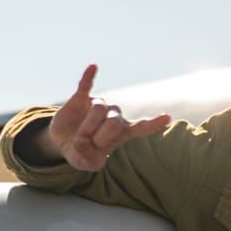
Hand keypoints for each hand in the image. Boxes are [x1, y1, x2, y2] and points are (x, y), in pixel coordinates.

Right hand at [47, 65, 171, 170]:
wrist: (63, 141)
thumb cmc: (82, 152)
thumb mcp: (85, 163)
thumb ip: (88, 161)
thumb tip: (82, 144)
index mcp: (123, 132)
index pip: (142, 127)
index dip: (154, 124)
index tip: (167, 117)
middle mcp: (115, 115)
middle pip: (114, 123)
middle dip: (97, 137)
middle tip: (86, 145)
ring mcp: (99, 105)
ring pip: (98, 111)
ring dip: (86, 128)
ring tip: (79, 136)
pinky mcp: (82, 97)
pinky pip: (86, 85)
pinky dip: (89, 77)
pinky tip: (93, 67)